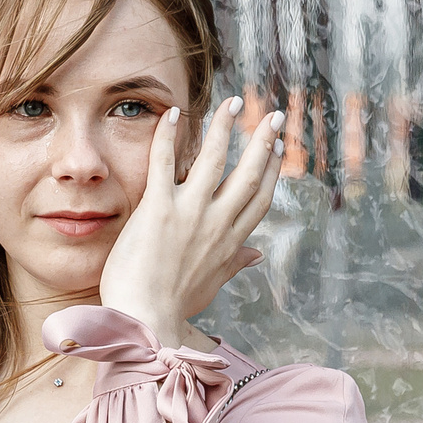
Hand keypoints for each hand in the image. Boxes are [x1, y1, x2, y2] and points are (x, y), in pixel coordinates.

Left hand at [97, 98, 282, 344]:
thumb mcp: (211, 286)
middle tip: (274, 115)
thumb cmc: (172, 307)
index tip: (276, 148)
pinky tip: (173, 112)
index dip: (271, 170)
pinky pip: (164, 162)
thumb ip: (233, 264)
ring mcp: (189, 213)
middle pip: (248, 174)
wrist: (146, 320)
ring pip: (214, 159)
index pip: (259, 199)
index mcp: (230, 242)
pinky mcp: (158, 209)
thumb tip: (256, 256)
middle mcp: (216, 223)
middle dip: (263, 141)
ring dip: (225, 127)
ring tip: (233, 102)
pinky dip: (167, 135)